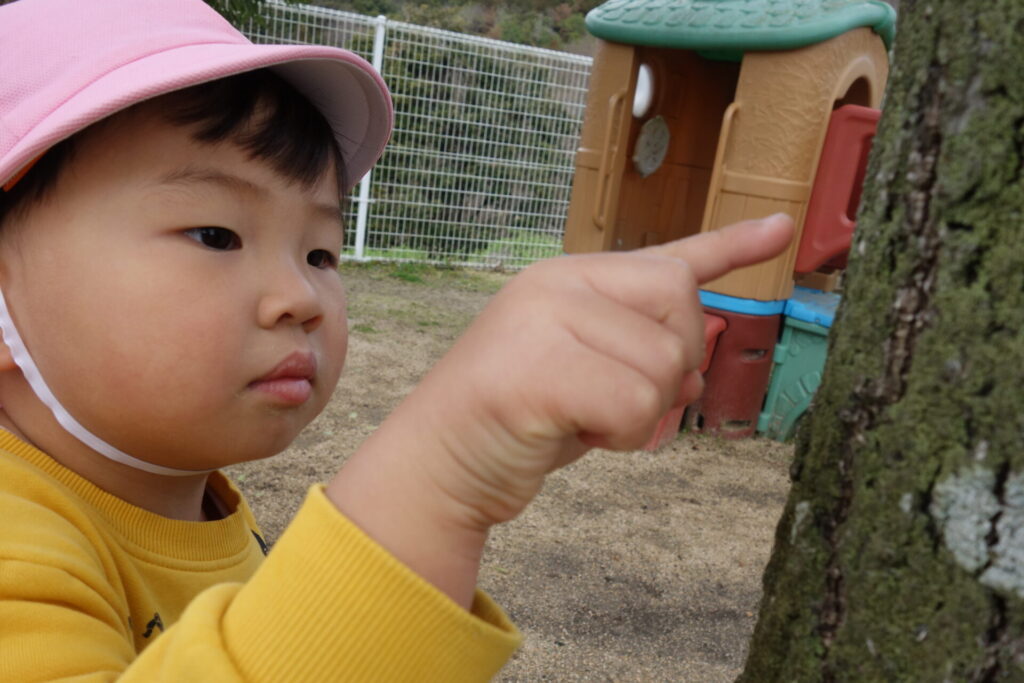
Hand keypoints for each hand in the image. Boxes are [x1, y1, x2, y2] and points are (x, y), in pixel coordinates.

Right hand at [328, 214, 793, 606]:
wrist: (437, 464)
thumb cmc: (515, 423)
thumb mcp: (582, 373)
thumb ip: (632, 354)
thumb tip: (693, 374)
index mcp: (570, 279)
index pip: (667, 259)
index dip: (731, 247)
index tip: (783, 229)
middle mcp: (559, 285)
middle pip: (681, 306)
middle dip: (673, 365)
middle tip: (620, 400)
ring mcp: (545, 319)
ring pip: (663, 364)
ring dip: (640, 414)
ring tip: (585, 419)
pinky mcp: (539, 368)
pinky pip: (634, 403)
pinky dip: (621, 435)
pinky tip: (578, 433)